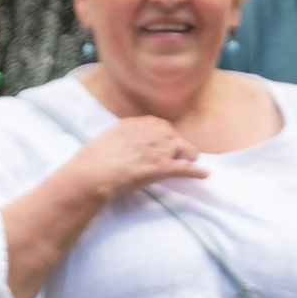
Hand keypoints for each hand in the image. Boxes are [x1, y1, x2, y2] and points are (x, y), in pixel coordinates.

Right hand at [70, 115, 206, 202]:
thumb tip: (122, 144)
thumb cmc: (92, 159)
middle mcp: (150, 132)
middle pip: (172, 135)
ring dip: (188, 154)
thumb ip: (120, 138)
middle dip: (177, 143)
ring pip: (182, 148)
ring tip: (193, 160)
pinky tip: (204, 174)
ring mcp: (159, 149)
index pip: (158, 125)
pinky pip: (185, 168)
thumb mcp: (106, 138)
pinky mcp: (163, 167)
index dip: (163, 134)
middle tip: (179, 151)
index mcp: (136, 123)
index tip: (164, 139)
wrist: (94, 173)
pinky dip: (197, 172)